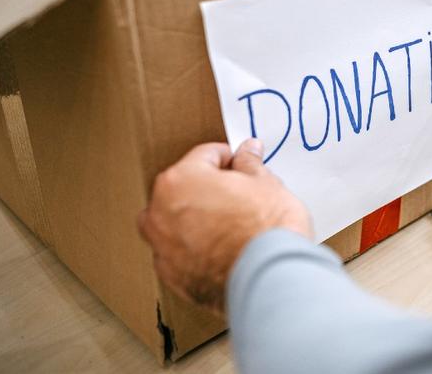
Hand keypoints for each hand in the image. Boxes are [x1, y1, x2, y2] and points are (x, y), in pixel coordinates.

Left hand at [137, 139, 311, 312]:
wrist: (270, 278)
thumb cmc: (266, 230)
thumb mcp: (266, 184)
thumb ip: (249, 164)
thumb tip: (247, 153)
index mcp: (180, 180)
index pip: (205, 156)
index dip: (230, 158)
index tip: (242, 165)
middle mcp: (161, 212)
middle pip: (184, 188)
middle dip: (208, 189)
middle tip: (239, 196)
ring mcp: (162, 248)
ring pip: (176, 222)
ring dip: (196, 219)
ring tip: (231, 226)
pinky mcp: (172, 276)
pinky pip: (181, 252)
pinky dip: (197, 249)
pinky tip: (225, 250)